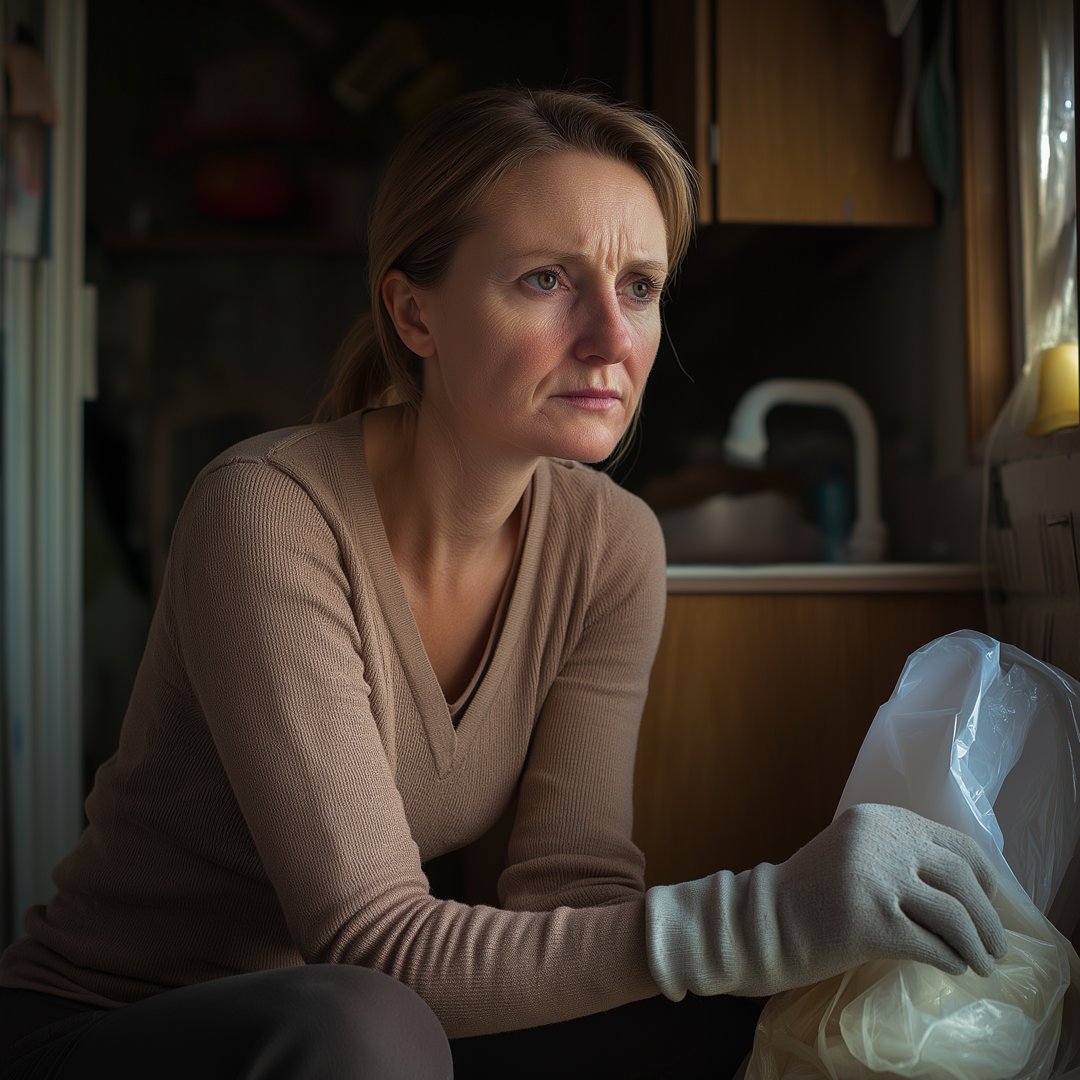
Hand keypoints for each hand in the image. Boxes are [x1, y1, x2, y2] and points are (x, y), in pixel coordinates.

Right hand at [645, 802, 1008, 999]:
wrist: (762, 923)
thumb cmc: (811, 894)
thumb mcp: (855, 852)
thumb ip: (899, 852)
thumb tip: (967, 882)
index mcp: (879, 818)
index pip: (956, 843)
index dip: (985, 877)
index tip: (992, 903)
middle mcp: (880, 841)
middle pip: (962, 878)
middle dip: (989, 918)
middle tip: (996, 946)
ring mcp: (874, 880)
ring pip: (954, 914)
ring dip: (977, 945)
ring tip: (982, 964)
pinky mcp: (870, 923)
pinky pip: (932, 945)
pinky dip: (952, 960)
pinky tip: (954, 968)